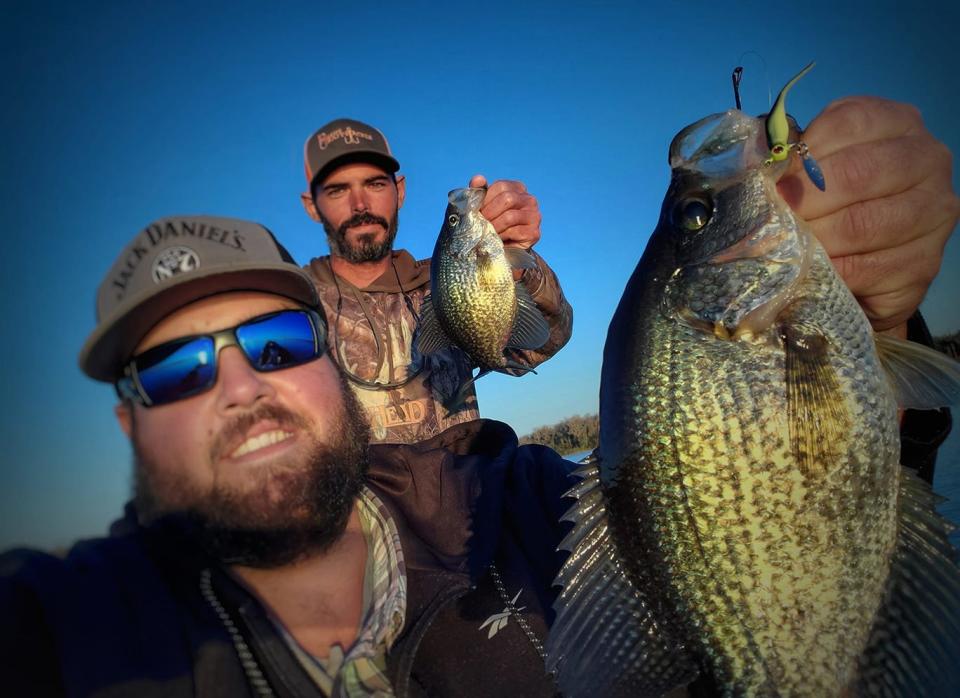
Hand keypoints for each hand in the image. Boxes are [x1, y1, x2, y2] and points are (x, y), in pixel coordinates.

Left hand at [468, 174, 541, 248]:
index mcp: (518, 188)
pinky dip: (502, 236)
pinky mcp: (534, 233)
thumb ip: (479, 192)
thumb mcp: (484, 205)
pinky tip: (497, 239)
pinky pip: (515, 232)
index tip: (476, 210)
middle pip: (507, 199)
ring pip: (510, 216)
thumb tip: (478, 179)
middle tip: (480, 223)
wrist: (503, 248)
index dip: (486, 198)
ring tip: (486, 232)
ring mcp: (535, 216)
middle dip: (489, 212)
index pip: (501, 186)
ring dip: (494, 226)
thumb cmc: (493, 223)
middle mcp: (530, 200)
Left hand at [777, 96, 958, 336]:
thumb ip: (792, 155)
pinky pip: (868, 269)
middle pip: (858, 174)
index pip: (849, 122)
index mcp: (897, 122)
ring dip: (813, 239)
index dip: (803, 152)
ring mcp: (935, 212)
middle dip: (805, 199)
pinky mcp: (924, 262)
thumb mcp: (813, 163)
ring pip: (862, 224)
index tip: (774, 179)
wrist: (862, 261)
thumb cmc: (830, 200)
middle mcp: (927, 159)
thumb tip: (757, 159)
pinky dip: (830, 272)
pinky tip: (808, 271)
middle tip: (772, 218)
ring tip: (783, 246)